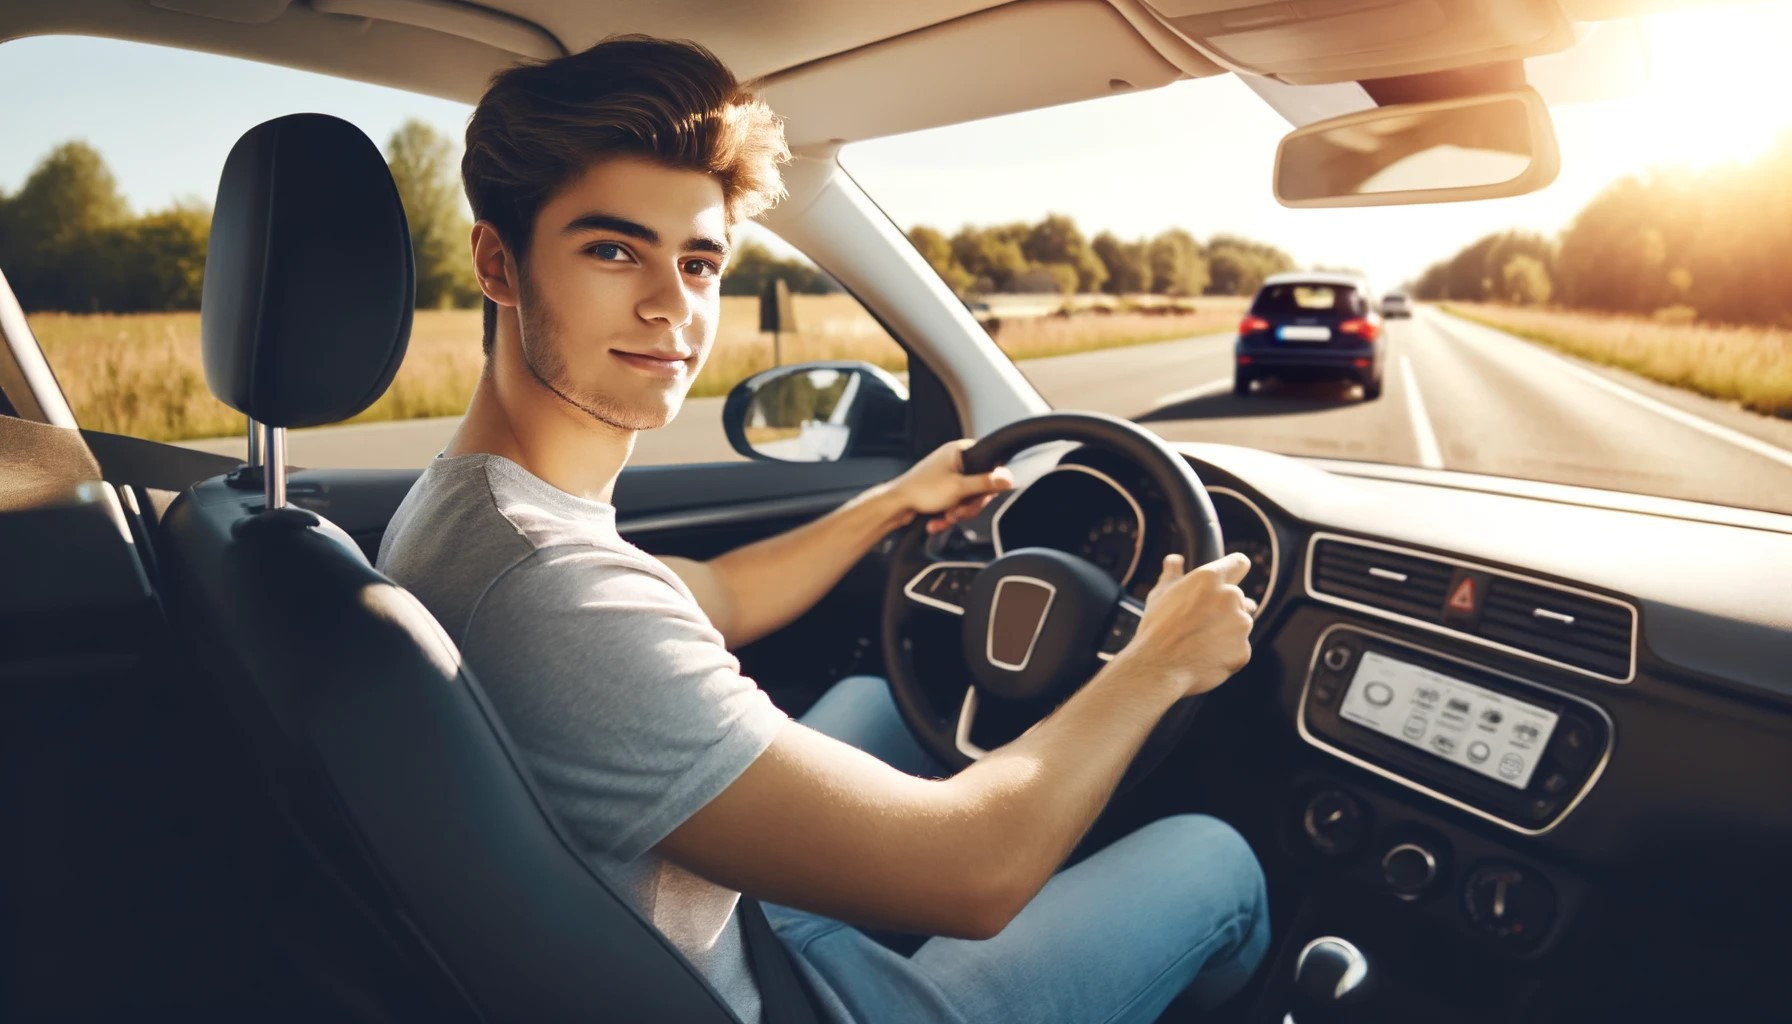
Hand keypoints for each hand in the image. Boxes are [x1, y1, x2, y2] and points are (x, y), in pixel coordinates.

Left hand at [889, 439, 1015, 534]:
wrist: (895, 506)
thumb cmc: (920, 491)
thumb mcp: (959, 488)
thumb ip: (986, 483)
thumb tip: (1007, 478)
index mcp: (958, 452)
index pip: (988, 462)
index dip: (989, 482)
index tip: (983, 494)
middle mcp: (953, 462)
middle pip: (979, 486)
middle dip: (969, 504)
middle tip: (959, 510)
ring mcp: (947, 477)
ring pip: (967, 498)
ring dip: (958, 512)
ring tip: (946, 516)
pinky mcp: (941, 492)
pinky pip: (955, 504)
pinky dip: (948, 514)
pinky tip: (938, 520)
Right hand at [1116, 552, 1254, 697]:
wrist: (1158, 667)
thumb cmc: (1156, 628)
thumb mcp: (1160, 595)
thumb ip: (1172, 573)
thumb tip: (1175, 559)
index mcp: (1210, 578)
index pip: (1239, 563)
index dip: (1234, 570)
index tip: (1229, 577)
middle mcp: (1231, 596)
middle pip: (1239, 598)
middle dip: (1224, 608)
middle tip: (1201, 622)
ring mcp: (1241, 625)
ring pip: (1240, 624)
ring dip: (1227, 631)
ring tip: (1199, 642)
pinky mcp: (1243, 650)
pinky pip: (1238, 649)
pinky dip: (1226, 654)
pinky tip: (1205, 658)